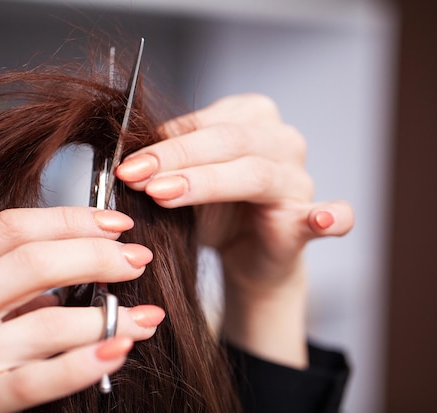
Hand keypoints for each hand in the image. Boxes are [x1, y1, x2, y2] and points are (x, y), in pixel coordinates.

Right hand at [0, 207, 164, 412]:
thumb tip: (71, 272)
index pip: (12, 227)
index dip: (72, 219)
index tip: (115, 224)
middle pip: (35, 261)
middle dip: (99, 256)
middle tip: (137, 260)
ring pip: (49, 320)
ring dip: (109, 316)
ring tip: (144, 316)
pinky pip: (40, 379)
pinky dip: (86, 362)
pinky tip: (119, 350)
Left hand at [116, 94, 353, 366]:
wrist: (244, 253)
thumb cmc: (213, 211)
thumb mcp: (183, 180)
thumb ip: (164, 164)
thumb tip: (121, 158)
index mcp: (250, 118)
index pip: (204, 122)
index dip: (163, 143)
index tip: (125, 165)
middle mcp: (280, 141)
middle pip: (228, 141)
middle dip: (176, 159)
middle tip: (136, 178)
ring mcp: (299, 180)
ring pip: (256, 173)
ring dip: (208, 183)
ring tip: (166, 194)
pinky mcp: (309, 221)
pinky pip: (333, 217)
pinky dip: (332, 217)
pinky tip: (320, 220)